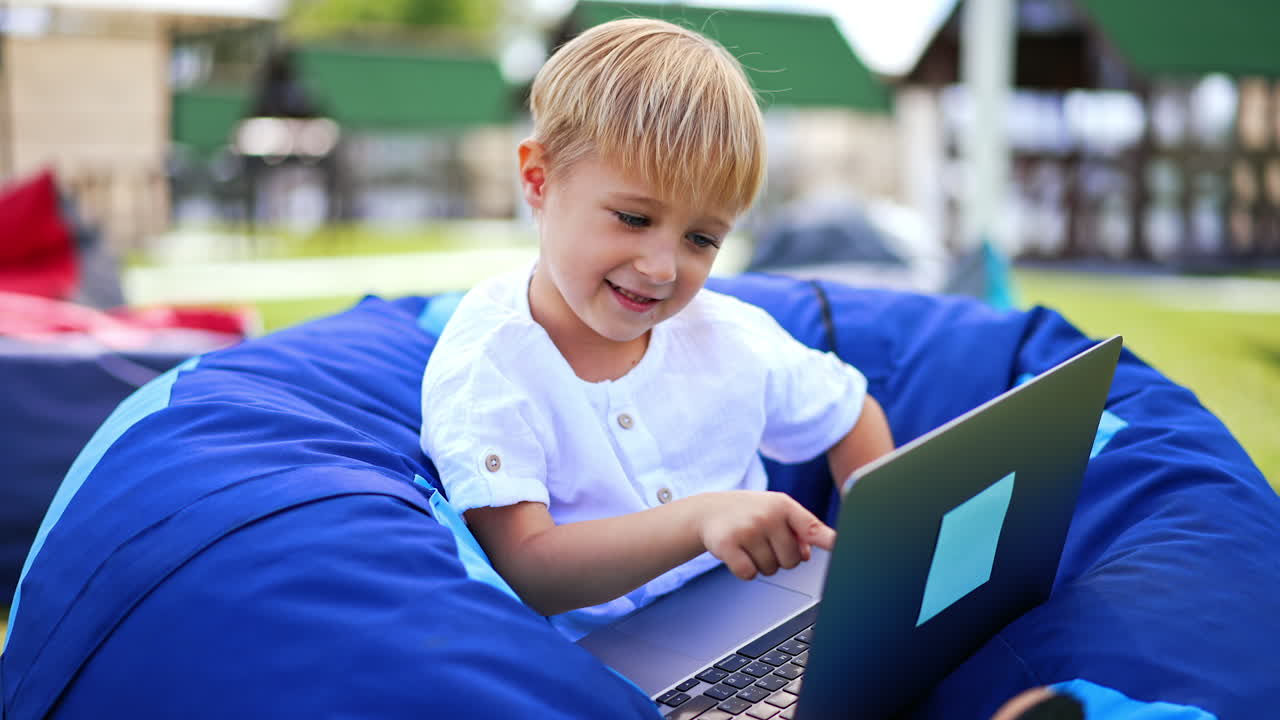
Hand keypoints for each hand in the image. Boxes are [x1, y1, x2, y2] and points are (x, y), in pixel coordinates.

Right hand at [695, 491, 836, 579]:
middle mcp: (767, 515)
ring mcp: (748, 529)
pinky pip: (749, 574)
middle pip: (792, 561)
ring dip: (761, 564)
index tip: (842, 546)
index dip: (829, 540)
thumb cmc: (750, 513)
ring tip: (749, 545)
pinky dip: (745, 570)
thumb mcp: (776, 513)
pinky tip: (737, 554)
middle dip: (780, 558)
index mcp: (784, 506)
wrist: (708, 511)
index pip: (813, 528)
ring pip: (771, 570)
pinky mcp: (728, 544)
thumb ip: (798, 531)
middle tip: (763, 542)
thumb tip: (806, 555)